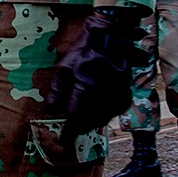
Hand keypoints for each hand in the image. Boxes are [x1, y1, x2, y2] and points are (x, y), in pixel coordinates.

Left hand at [47, 7, 147, 133]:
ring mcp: (116, 91)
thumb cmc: (83, 52)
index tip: (64, 140)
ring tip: (83, 127)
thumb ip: (57, 90)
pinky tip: (98, 116)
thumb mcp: (64, 67)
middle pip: (91, 120)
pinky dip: (107, 116)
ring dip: (93, 125)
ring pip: (105, 118)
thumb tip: (51, 111)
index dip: (69, 130)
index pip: (75, 115)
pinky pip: (116, 110)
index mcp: (84, 82)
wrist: (110, 36)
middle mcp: (102, 89)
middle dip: (80, 130)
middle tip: (72, 134)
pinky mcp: (126, 90)